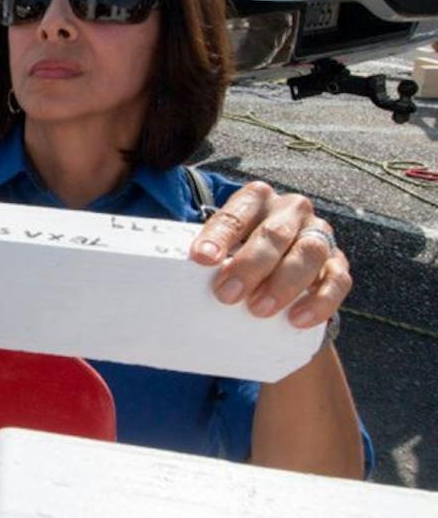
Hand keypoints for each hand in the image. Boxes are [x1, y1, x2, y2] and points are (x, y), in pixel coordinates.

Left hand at [190, 182, 350, 326]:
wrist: (275, 267)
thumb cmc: (238, 253)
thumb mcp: (223, 245)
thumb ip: (210, 256)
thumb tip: (178, 283)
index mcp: (256, 198)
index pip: (236, 214)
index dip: (219, 236)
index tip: (201, 260)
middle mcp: (290, 210)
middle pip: (274, 234)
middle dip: (250, 265)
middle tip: (226, 295)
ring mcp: (318, 234)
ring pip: (309, 253)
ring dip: (283, 283)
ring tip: (258, 310)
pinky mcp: (338, 262)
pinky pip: (337, 280)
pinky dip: (319, 301)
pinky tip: (297, 319)